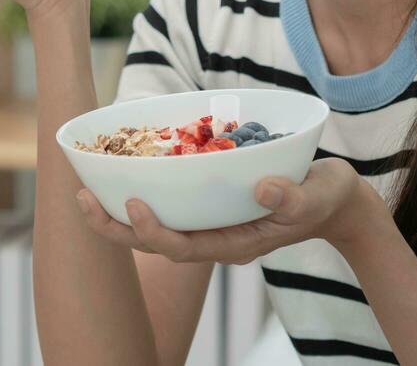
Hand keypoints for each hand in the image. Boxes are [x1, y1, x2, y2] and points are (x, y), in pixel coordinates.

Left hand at [74, 157, 368, 264]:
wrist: (335, 201)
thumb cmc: (326, 198)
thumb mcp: (317, 195)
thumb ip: (292, 196)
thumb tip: (261, 187)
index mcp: (234, 244)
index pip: (183, 247)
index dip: (152, 231)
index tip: (133, 202)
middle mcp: (215, 237)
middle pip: (155, 242)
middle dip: (116, 226)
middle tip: (81, 199)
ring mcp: (211, 222)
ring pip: (156, 225)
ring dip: (118, 212)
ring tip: (83, 190)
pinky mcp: (210, 203)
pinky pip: (169, 204)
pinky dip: (143, 190)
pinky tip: (121, 169)